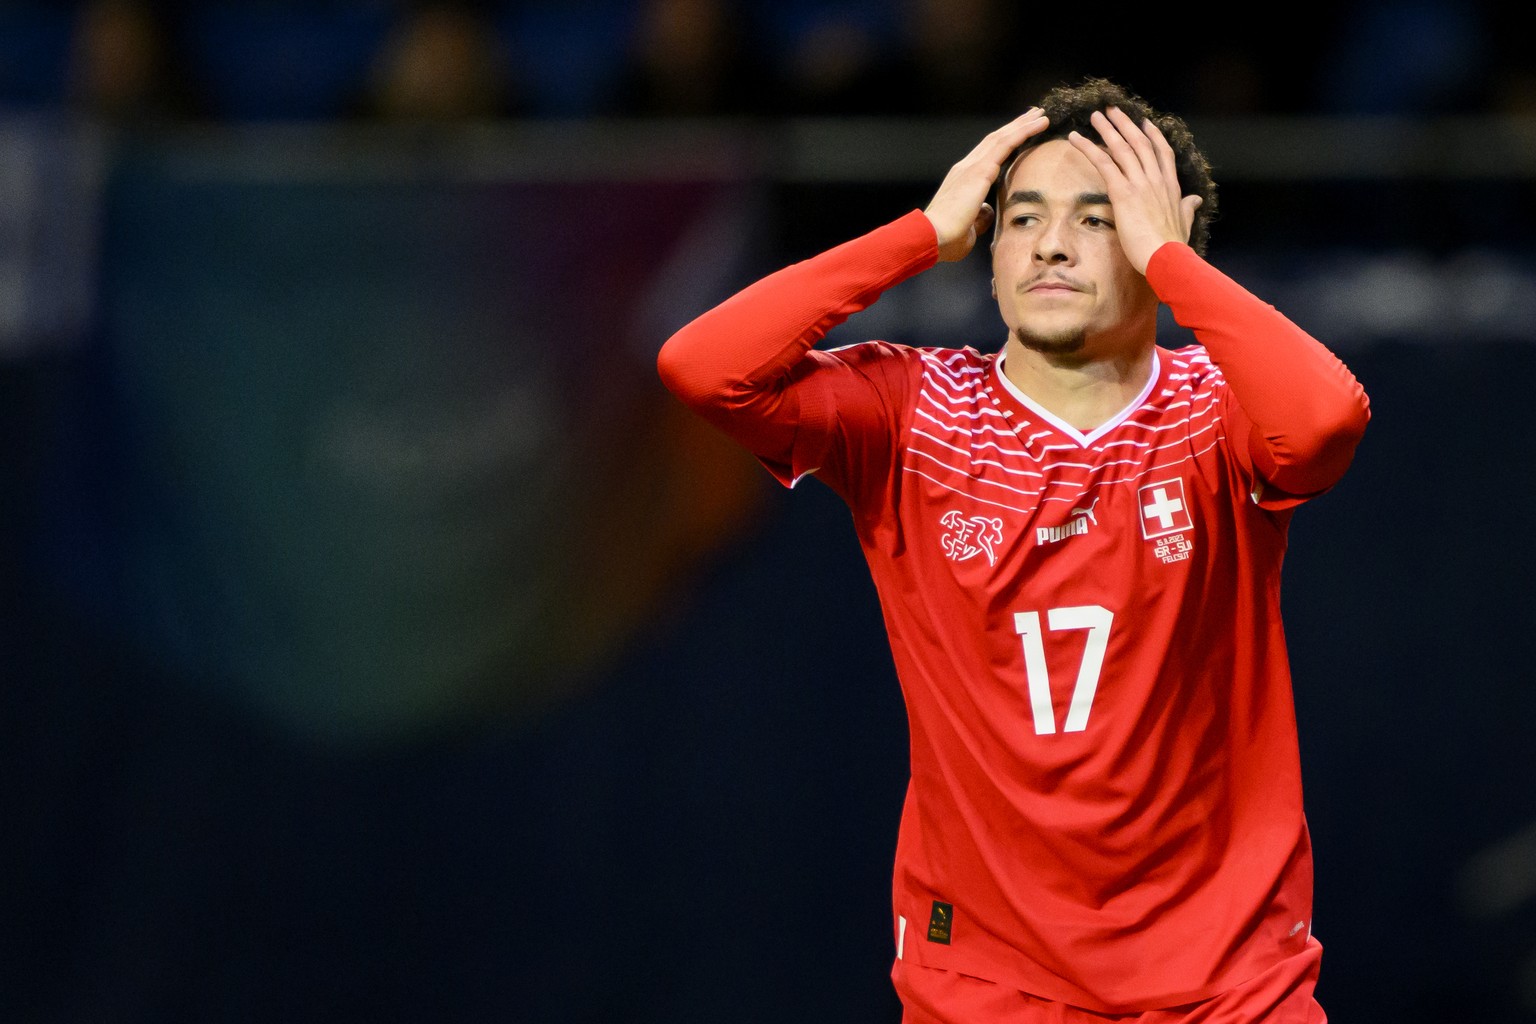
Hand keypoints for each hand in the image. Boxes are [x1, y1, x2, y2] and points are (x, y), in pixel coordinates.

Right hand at [924, 108, 1048, 262]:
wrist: (932, 237)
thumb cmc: (947, 239)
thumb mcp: (970, 226)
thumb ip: (981, 215)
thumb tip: (989, 210)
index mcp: (962, 179)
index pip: (987, 155)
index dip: (1004, 142)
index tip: (1018, 133)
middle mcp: (966, 167)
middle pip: (995, 140)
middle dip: (1015, 126)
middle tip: (1033, 114)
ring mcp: (972, 166)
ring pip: (1002, 137)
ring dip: (1023, 124)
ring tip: (1041, 114)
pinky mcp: (980, 170)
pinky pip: (1007, 143)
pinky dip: (1025, 131)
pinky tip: (1040, 123)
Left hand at [1066, 107, 1202, 274]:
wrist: (1168, 258)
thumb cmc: (1174, 247)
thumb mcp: (1184, 222)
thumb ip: (1188, 208)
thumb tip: (1196, 199)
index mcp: (1170, 186)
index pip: (1162, 153)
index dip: (1152, 135)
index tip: (1144, 122)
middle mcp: (1156, 179)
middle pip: (1140, 143)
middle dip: (1126, 125)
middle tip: (1113, 111)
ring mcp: (1140, 183)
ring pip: (1122, 148)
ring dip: (1107, 129)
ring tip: (1096, 116)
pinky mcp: (1123, 192)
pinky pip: (1103, 163)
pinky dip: (1088, 148)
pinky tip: (1075, 139)